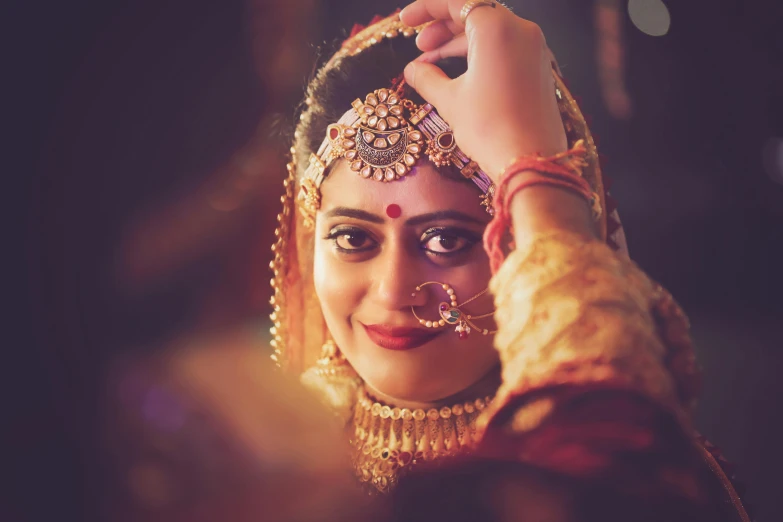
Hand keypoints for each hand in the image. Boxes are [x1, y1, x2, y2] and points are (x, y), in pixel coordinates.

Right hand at [400, 0, 567, 177]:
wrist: (531, 162)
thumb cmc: (491, 129)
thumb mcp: (450, 101)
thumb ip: (427, 78)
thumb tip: (412, 70)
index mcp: (497, 28)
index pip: (457, 2)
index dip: (427, 8)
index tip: (404, 22)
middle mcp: (521, 31)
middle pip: (475, 14)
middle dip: (442, 28)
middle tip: (419, 47)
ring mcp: (534, 49)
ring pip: (490, 33)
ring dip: (458, 44)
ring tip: (430, 66)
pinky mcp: (539, 69)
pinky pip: (504, 50)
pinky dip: (479, 57)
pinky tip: (457, 76)